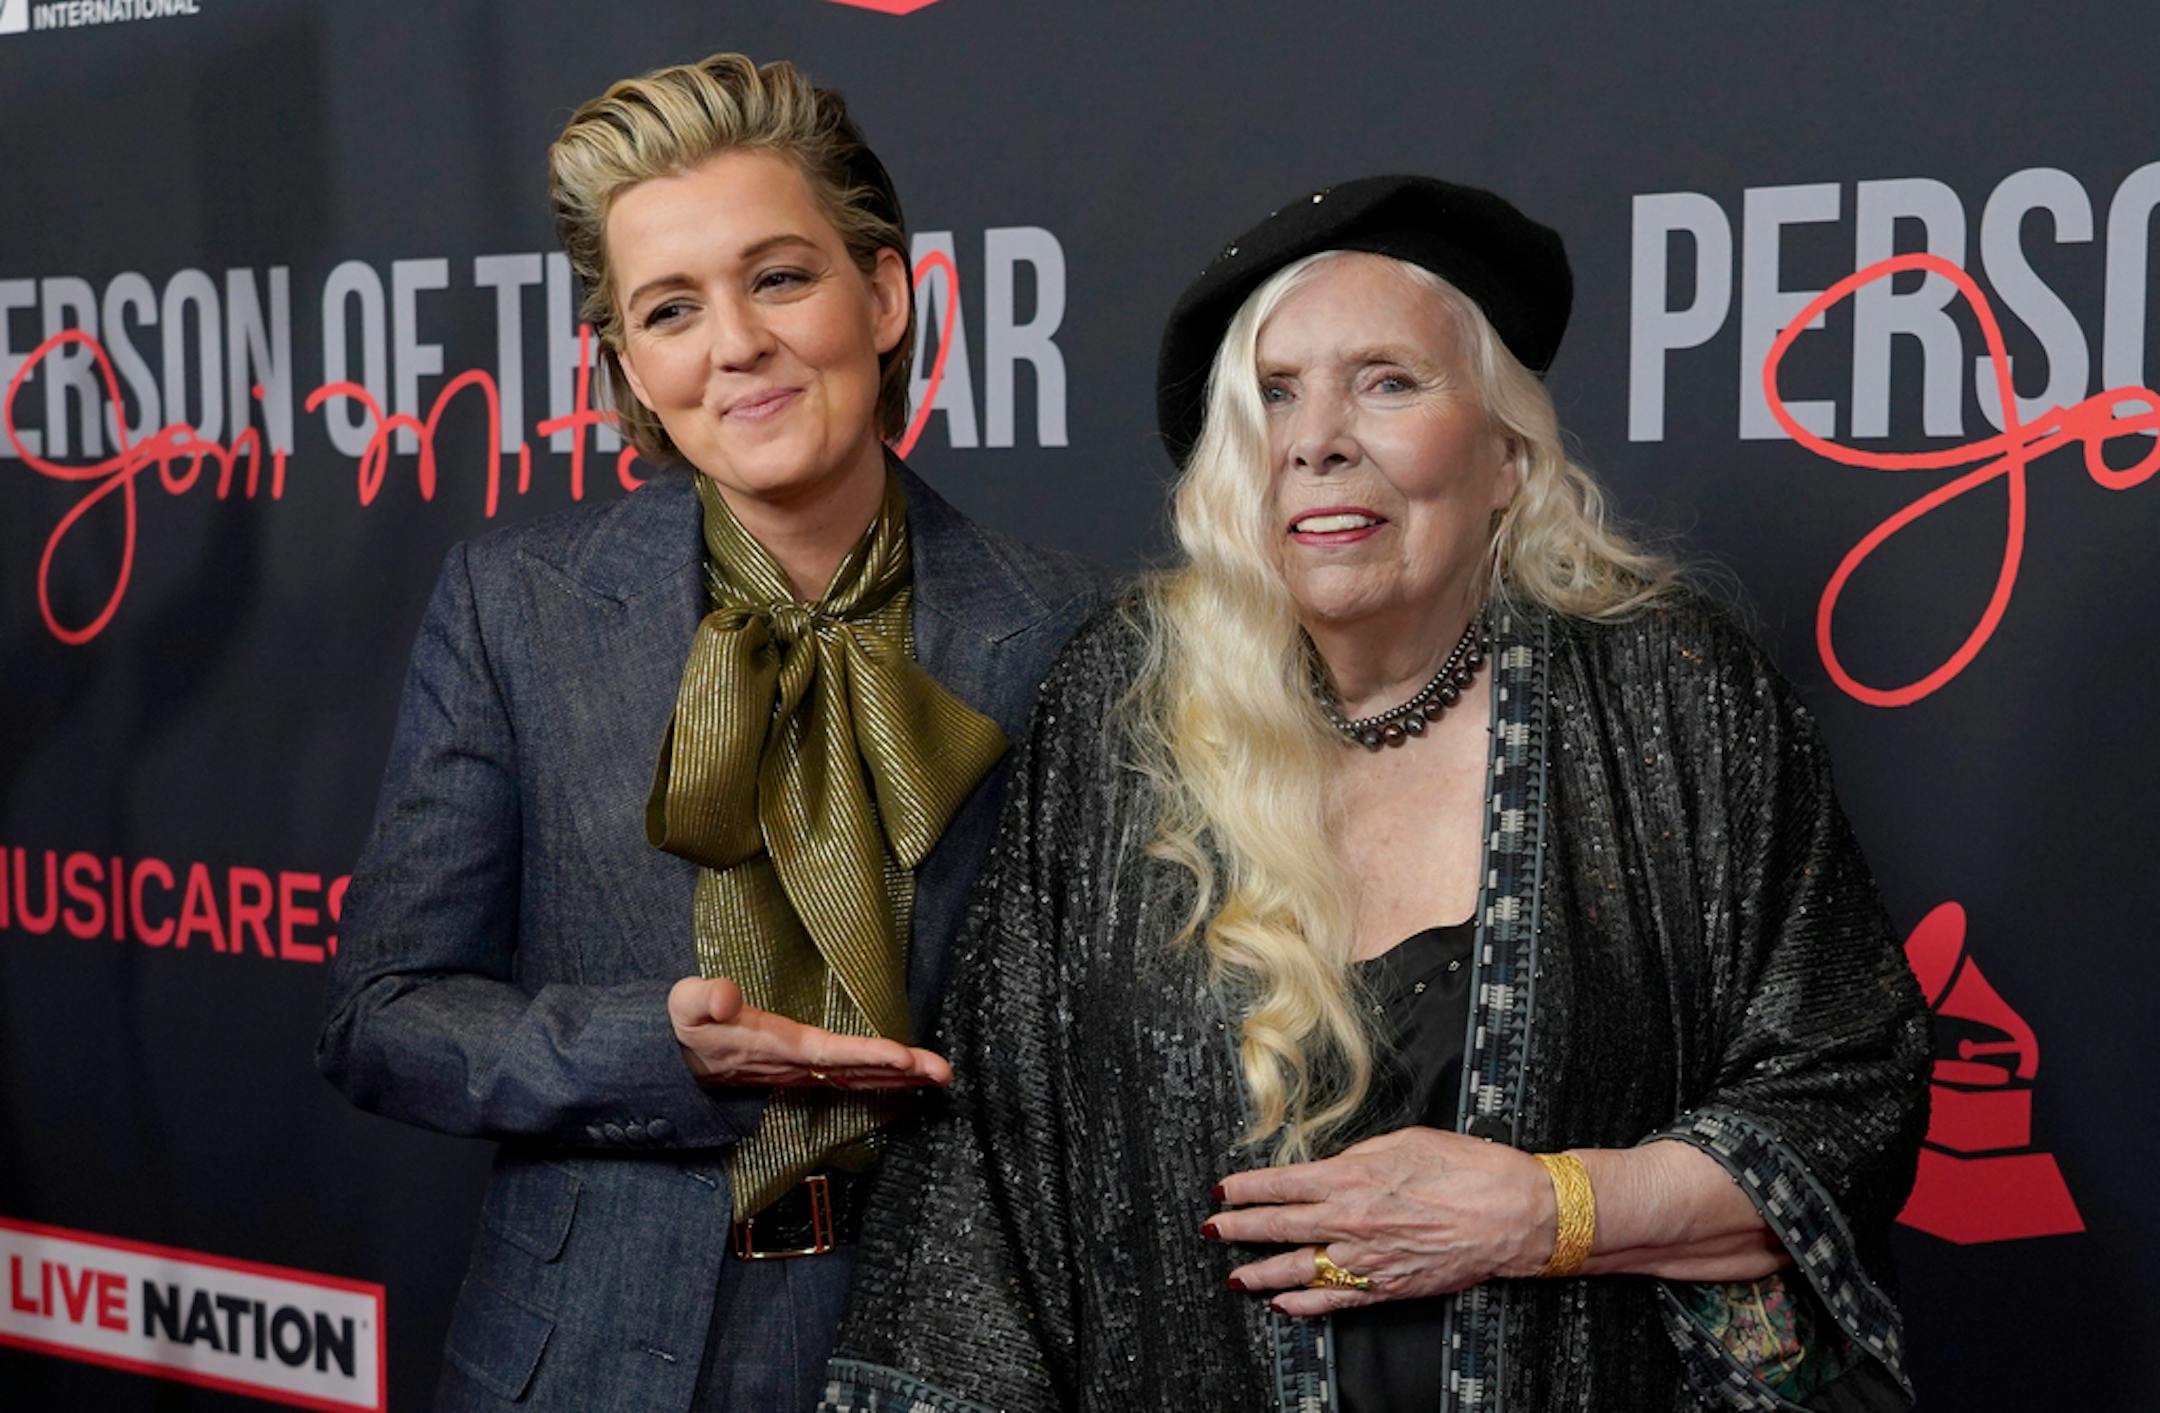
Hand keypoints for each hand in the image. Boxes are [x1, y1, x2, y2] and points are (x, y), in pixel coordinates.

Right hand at [667, 976, 952, 1090]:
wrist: (676, 1059)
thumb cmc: (687, 1026)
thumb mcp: (686, 1005)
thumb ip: (704, 999)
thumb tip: (725, 995)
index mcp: (776, 1046)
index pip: (830, 1051)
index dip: (868, 1055)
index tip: (905, 1057)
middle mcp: (796, 1064)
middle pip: (857, 1071)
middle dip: (903, 1073)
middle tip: (944, 1072)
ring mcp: (802, 1071)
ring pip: (859, 1077)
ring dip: (901, 1078)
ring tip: (939, 1075)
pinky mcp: (804, 1070)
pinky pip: (851, 1076)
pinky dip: (882, 1077)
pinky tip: (906, 1078)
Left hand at [1205, 1127, 1554, 1316]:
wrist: (1512, 1213)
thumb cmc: (1465, 1168)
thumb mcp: (1402, 1142)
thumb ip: (1357, 1157)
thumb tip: (1330, 1168)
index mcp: (1350, 1179)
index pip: (1280, 1185)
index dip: (1245, 1189)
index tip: (1222, 1190)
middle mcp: (1350, 1222)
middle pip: (1278, 1228)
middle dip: (1238, 1230)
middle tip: (1211, 1231)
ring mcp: (1366, 1260)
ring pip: (1297, 1270)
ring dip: (1260, 1273)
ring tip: (1233, 1276)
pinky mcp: (1387, 1287)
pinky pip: (1335, 1300)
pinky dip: (1304, 1305)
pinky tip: (1283, 1304)